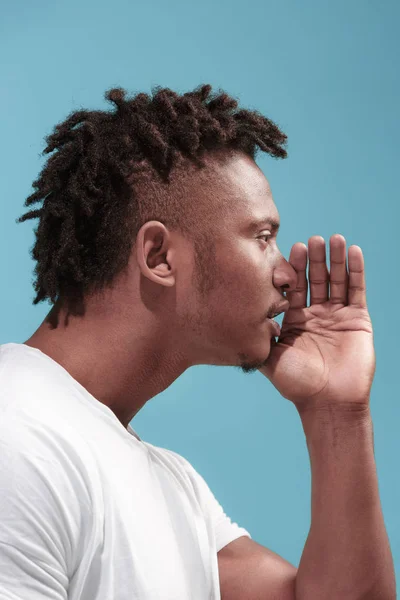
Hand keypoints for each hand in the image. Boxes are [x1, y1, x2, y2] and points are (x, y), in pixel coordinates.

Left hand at [259, 235, 374, 414]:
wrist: (328, 402)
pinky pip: (357, 289)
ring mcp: (337, 315)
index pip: (293, 288)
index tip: (290, 249)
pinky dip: (355, 270)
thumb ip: (258, 336)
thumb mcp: (269, 358)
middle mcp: (315, 314)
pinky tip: (352, 251)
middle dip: (313, 259)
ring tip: (333, 238)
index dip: (293, 269)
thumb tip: (241, 314)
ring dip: (335, 259)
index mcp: (294, 321)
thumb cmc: (296, 384)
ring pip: (336, 280)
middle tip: (312, 240)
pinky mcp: (357, 318)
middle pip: (315, 279)